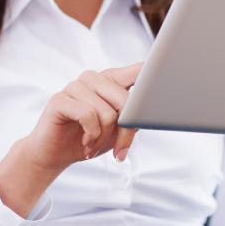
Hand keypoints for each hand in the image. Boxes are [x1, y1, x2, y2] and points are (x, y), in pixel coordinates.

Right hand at [23, 62, 142, 172]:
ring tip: (94, 145)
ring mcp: (75, 85)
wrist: (54, 155)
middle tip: (119, 149)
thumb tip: (149, 113)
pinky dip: (91, 136)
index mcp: (111, 80)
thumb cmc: (88, 138)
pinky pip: (88, 116)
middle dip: (126, 132)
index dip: (154, 75)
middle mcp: (94, 78)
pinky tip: (85, 142)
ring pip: (108, 112)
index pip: (139, 70)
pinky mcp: (60, 99)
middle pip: (126, 100)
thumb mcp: (117, 130)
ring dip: (104, 137)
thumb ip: (133, 118)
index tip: (171, 79)